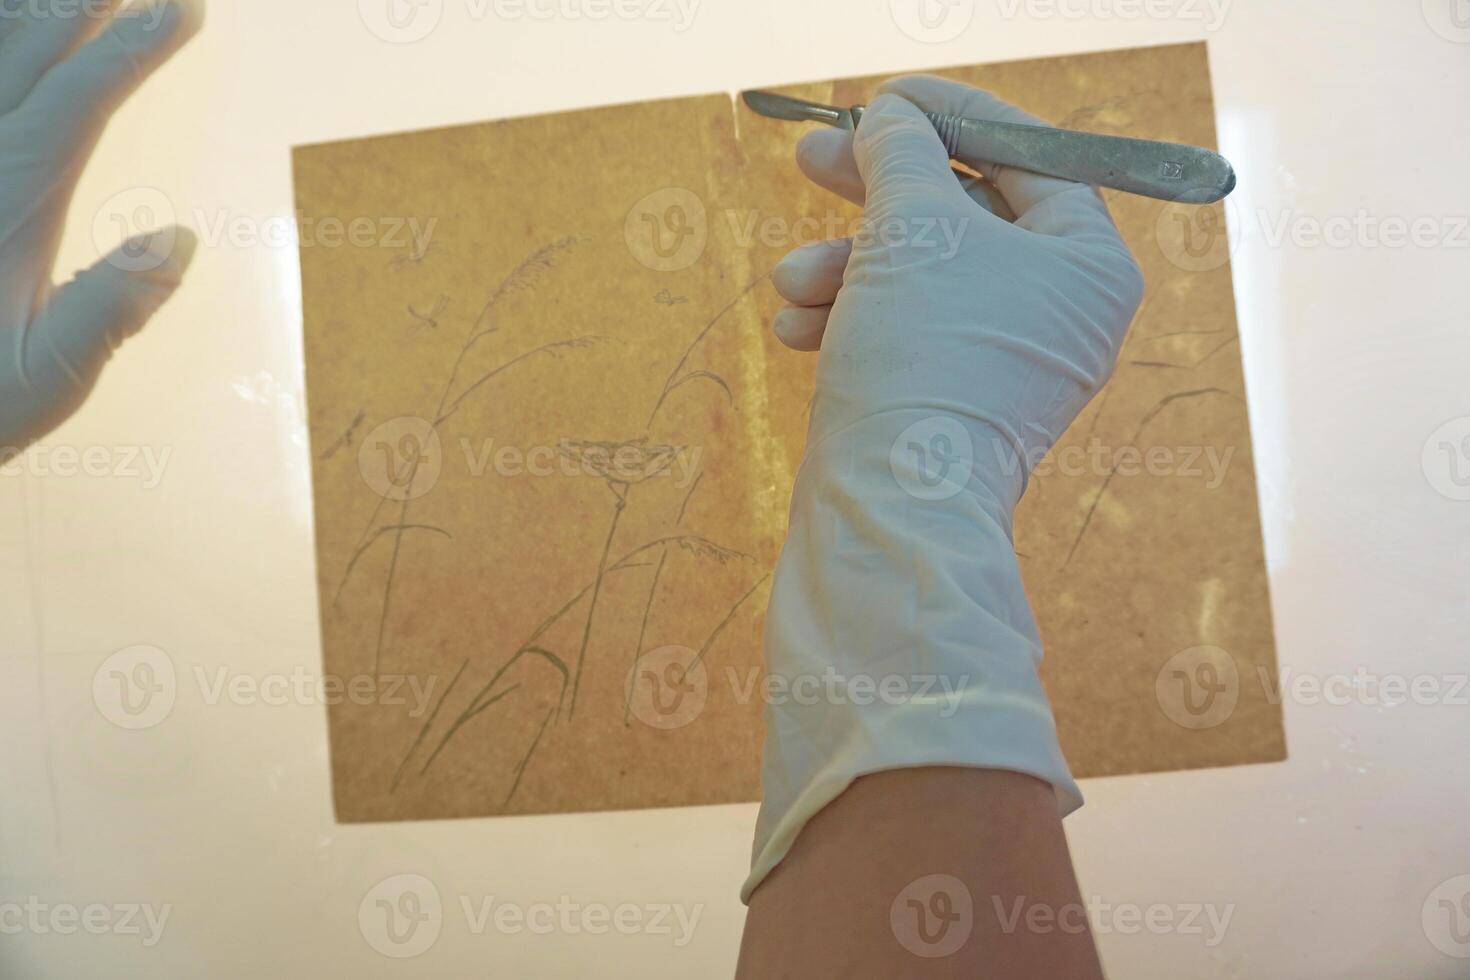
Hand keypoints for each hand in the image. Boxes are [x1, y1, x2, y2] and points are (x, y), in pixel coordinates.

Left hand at [0, 0, 202, 448]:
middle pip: (24, 60)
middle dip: (81, 11)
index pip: (77, 103)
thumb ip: (111, 308)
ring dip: (24, 25)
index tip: (182, 10)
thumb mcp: (46, 380)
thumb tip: (179, 236)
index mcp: (8, 207)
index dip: (131, 50)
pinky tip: (3, 57)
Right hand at [771, 74, 1144, 509]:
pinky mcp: (950, 401)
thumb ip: (902, 154)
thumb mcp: (913, 226)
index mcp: (1089, 265)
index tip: (885, 100)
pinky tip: (797, 330)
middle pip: (964, 216)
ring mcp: (1004, 363)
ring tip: (792, 280)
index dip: (950, 116)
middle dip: (877, 193)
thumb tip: (891, 120)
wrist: (890, 510)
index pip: (1027, 158)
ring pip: (919, 277)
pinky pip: (903, 331)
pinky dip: (848, 319)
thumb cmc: (923, 356)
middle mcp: (1059, 314)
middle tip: (812, 157)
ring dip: (844, 267)